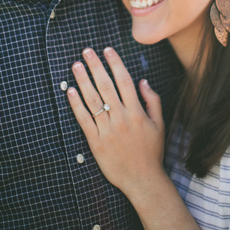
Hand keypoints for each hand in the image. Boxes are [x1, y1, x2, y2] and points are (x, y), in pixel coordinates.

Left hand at [67, 47, 164, 195]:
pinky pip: (83, 119)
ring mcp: (107, 130)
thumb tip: (143, 80)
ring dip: (82, 80)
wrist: (143, 180)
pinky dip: (76, 104)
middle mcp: (122, 119)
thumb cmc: (151, 152)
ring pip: (93, 100)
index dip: (115, 63)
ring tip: (75, 65)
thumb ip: (152, 101)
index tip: (107, 50)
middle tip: (86, 50)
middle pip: (106, 86)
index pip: (124, 81)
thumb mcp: (159, 125)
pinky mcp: (95, 142)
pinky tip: (69, 91)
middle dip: (95, 66)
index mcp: (137, 113)